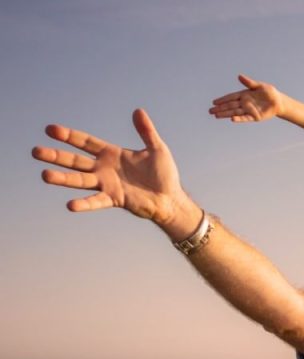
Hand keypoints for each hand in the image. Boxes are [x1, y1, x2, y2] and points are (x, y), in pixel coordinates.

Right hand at [31, 108, 186, 227]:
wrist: (171, 198)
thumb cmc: (164, 174)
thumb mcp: (157, 149)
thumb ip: (146, 131)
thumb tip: (138, 111)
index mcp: (112, 154)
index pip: (86, 142)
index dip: (69, 136)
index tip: (50, 129)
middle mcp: (104, 169)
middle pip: (75, 160)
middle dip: (56, 156)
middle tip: (35, 151)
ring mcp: (107, 185)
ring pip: (80, 180)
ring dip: (63, 178)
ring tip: (45, 175)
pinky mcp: (114, 199)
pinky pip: (96, 201)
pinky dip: (85, 203)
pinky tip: (70, 205)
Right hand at [209, 74, 284, 121]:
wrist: (279, 101)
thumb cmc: (269, 92)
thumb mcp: (259, 86)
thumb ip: (249, 82)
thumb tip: (239, 76)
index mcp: (244, 95)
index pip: (231, 97)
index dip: (222, 100)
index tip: (214, 102)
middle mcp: (244, 103)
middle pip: (230, 106)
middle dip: (220, 108)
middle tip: (210, 111)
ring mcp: (249, 110)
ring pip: (235, 112)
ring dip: (226, 114)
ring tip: (216, 116)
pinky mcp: (254, 117)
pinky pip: (245, 118)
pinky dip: (239, 119)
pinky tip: (232, 119)